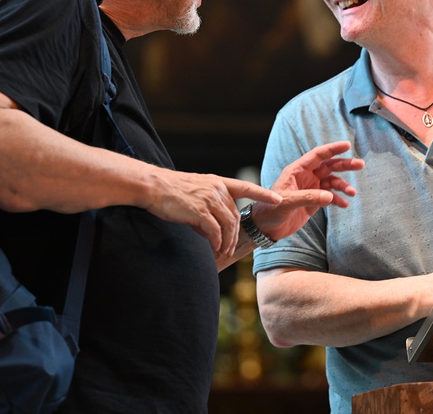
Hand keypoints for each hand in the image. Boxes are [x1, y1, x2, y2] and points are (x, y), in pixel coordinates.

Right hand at [143, 170, 282, 257]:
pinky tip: (214, 248)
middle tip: (230, 248)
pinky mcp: (199, 211)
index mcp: (218, 182)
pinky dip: (217, 241)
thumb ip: (209, 206)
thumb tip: (213, 229)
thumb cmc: (171, 192)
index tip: (279, 199)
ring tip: (223, 251)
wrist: (154, 186)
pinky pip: (215, 231)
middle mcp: (217, 189)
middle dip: (235, 235)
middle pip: (235, 215)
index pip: (246, 187)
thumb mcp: (196, 192)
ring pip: (228, 225)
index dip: (263, 194)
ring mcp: (209, 199)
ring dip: (227, 241)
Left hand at [250, 141, 362, 240]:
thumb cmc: (270, 211)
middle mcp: (305, 177)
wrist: (265, 228)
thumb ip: (308, 197)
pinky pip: (330, 197)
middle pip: (329, 166)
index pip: (317, 155)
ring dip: (343, 186)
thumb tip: (330, 196)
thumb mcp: (287, 203)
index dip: (332, 149)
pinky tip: (345, 205)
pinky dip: (339, 200)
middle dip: (344, 165)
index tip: (347, 145)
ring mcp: (311, 189)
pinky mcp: (314, 202)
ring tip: (352, 193)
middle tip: (360, 164)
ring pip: (332, 182)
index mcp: (296, 171)